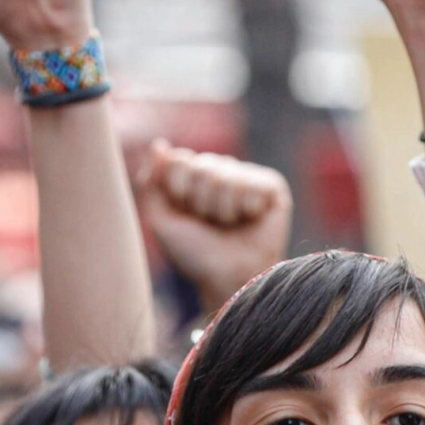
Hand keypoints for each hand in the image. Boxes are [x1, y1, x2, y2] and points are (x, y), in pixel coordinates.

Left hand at [136, 141, 292, 311]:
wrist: (228, 279)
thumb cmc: (195, 254)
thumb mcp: (162, 220)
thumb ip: (151, 182)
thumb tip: (159, 145)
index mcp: (192, 178)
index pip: (180, 159)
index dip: (178, 188)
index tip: (185, 213)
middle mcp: (220, 173)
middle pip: (203, 165)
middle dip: (201, 202)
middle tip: (210, 224)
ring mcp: (247, 178)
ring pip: (227, 176)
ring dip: (223, 209)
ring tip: (230, 226)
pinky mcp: (273, 188)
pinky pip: (254, 184)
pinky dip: (248, 209)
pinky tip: (251, 221)